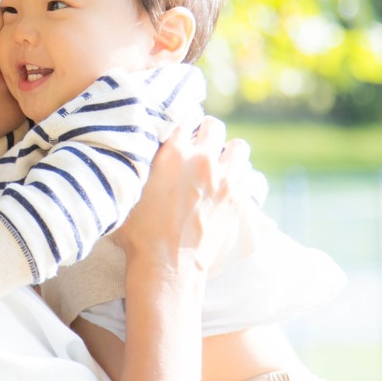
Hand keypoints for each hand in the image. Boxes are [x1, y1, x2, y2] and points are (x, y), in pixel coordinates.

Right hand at [115, 117, 251, 274]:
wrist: (167, 266)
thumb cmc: (138, 232)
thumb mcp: (128, 190)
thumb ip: (137, 164)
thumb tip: (133, 149)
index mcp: (173, 152)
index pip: (185, 115)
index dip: (183, 120)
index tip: (180, 130)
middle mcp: (202, 159)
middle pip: (215, 126)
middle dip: (208, 132)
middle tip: (199, 146)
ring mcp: (225, 179)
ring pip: (240, 148)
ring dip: (229, 153)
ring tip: (219, 165)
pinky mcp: (239, 200)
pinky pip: (253, 177)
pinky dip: (245, 179)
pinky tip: (233, 186)